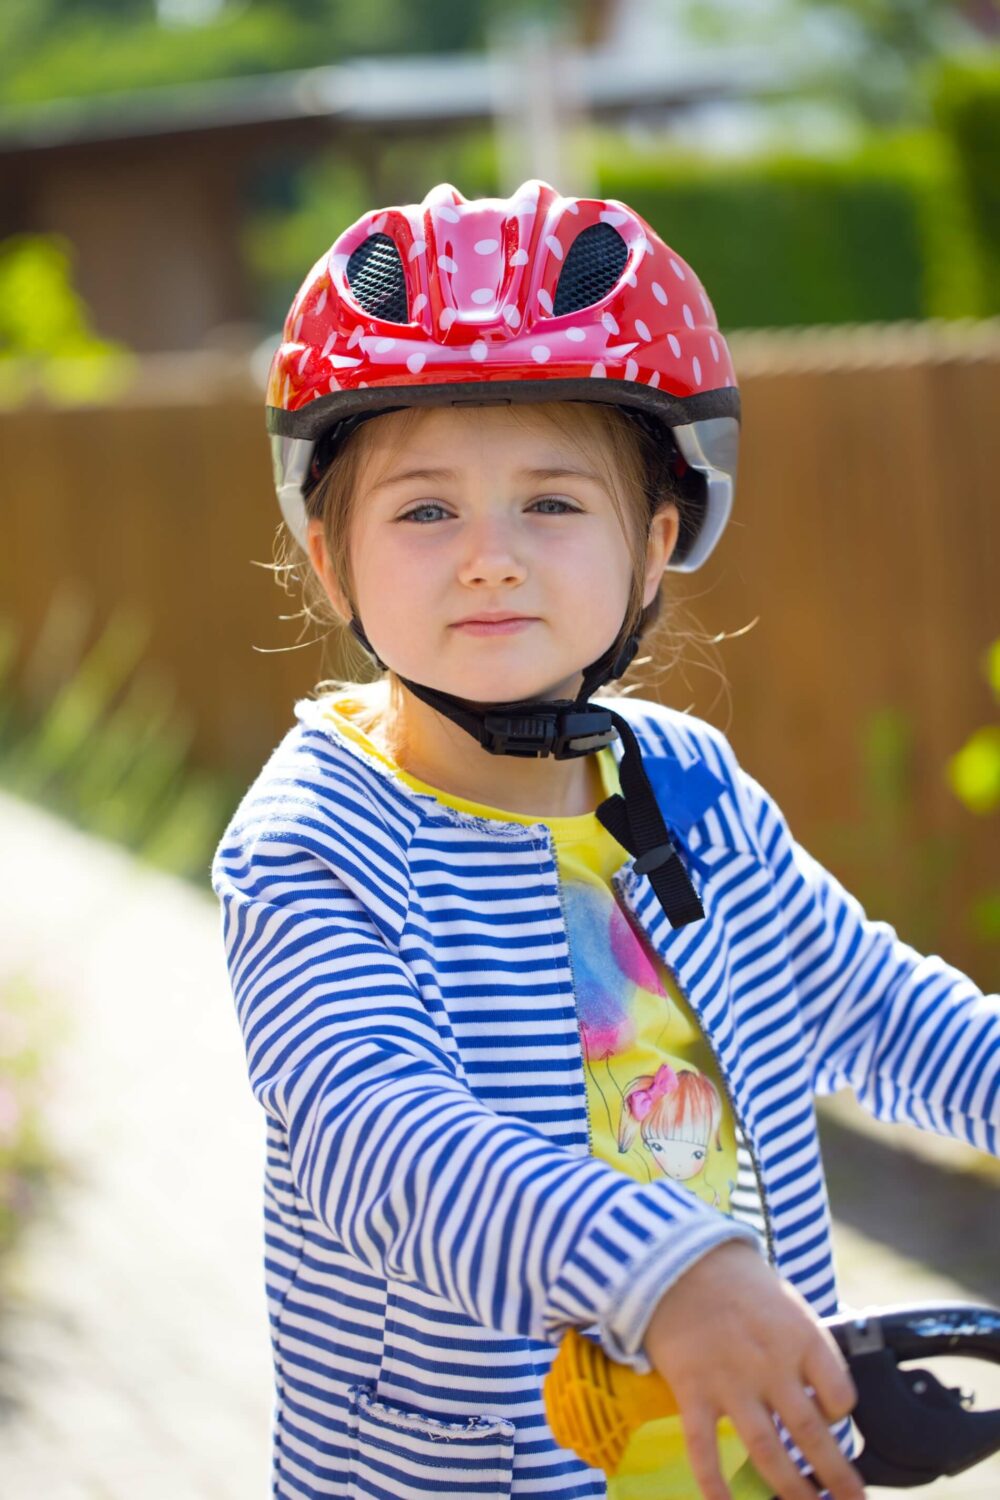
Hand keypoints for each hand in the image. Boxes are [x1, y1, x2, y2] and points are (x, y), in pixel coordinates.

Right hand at [643, 1240, 863, 1499]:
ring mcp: (731, 1381)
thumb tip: (818, 1387)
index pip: (841, 1394)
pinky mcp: (693, 1390)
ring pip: (768, 1451)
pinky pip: (705, 1449)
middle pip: (812, 1434)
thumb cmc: (735, 1278)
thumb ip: (802, 1343)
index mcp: (801, 1336)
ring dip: (791, 1490)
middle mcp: (772, 1364)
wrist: (676, 1257)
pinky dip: (715, 1485)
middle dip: (836, 1477)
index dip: (841, 1414)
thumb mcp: (783, 1301)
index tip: (833, 1420)